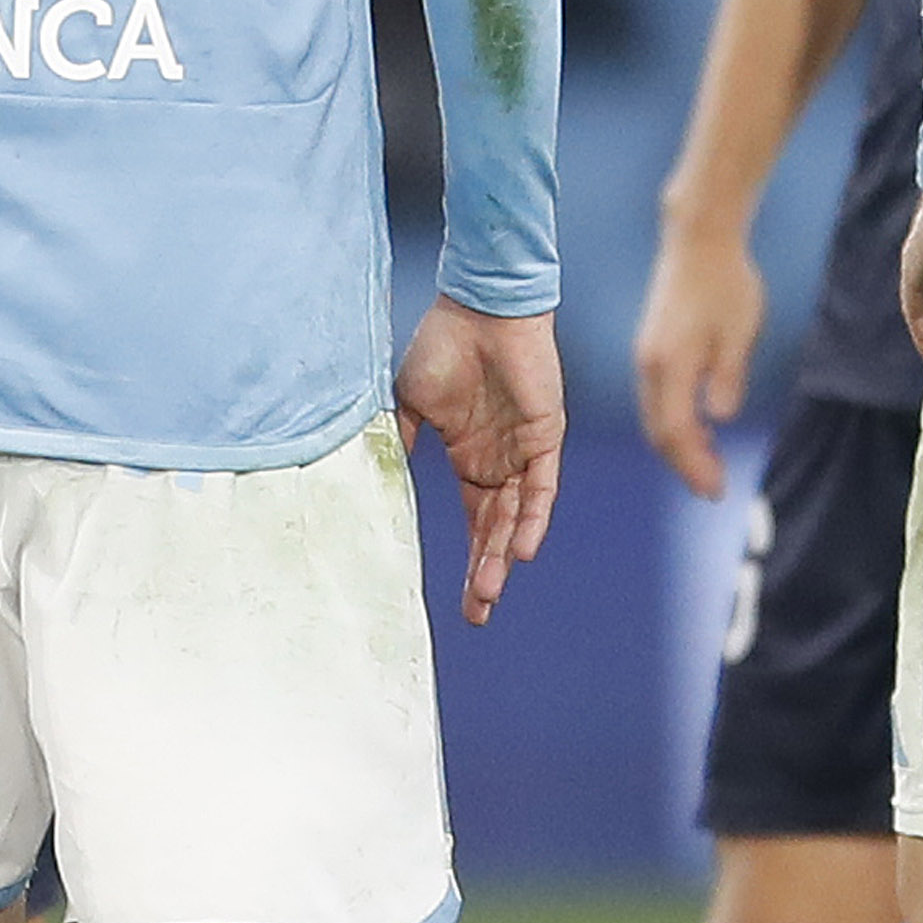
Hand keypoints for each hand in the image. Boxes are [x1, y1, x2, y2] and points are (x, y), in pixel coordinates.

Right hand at [395, 299, 563, 627]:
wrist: (478, 306)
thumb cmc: (440, 346)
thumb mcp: (407, 404)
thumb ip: (399, 444)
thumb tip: (377, 486)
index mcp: (468, 455)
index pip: (472, 519)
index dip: (464, 559)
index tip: (459, 601)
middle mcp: (499, 460)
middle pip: (495, 530)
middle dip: (485, 573)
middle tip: (478, 615)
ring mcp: (523, 450)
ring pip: (516, 516)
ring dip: (503, 554)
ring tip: (490, 592)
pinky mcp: (545, 435)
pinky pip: (542, 487)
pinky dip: (532, 518)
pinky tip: (522, 550)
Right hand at [632, 215, 768, 496]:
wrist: (699, 241)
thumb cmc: (726, 283)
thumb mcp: (738, 332)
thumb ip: (727, 377)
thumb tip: (720, 417)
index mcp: (669, 365)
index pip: (676, 431)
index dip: (694, 465)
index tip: (715, 489)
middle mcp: (650, 366)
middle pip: (659, 430)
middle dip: (684, 463)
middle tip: (712, 488)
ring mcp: (647, 357)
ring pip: (655, 416)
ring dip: (679, 445)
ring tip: (706, 465)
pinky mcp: (652, 348)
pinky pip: (657, 398)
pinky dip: (674, 422)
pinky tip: (696, 426)